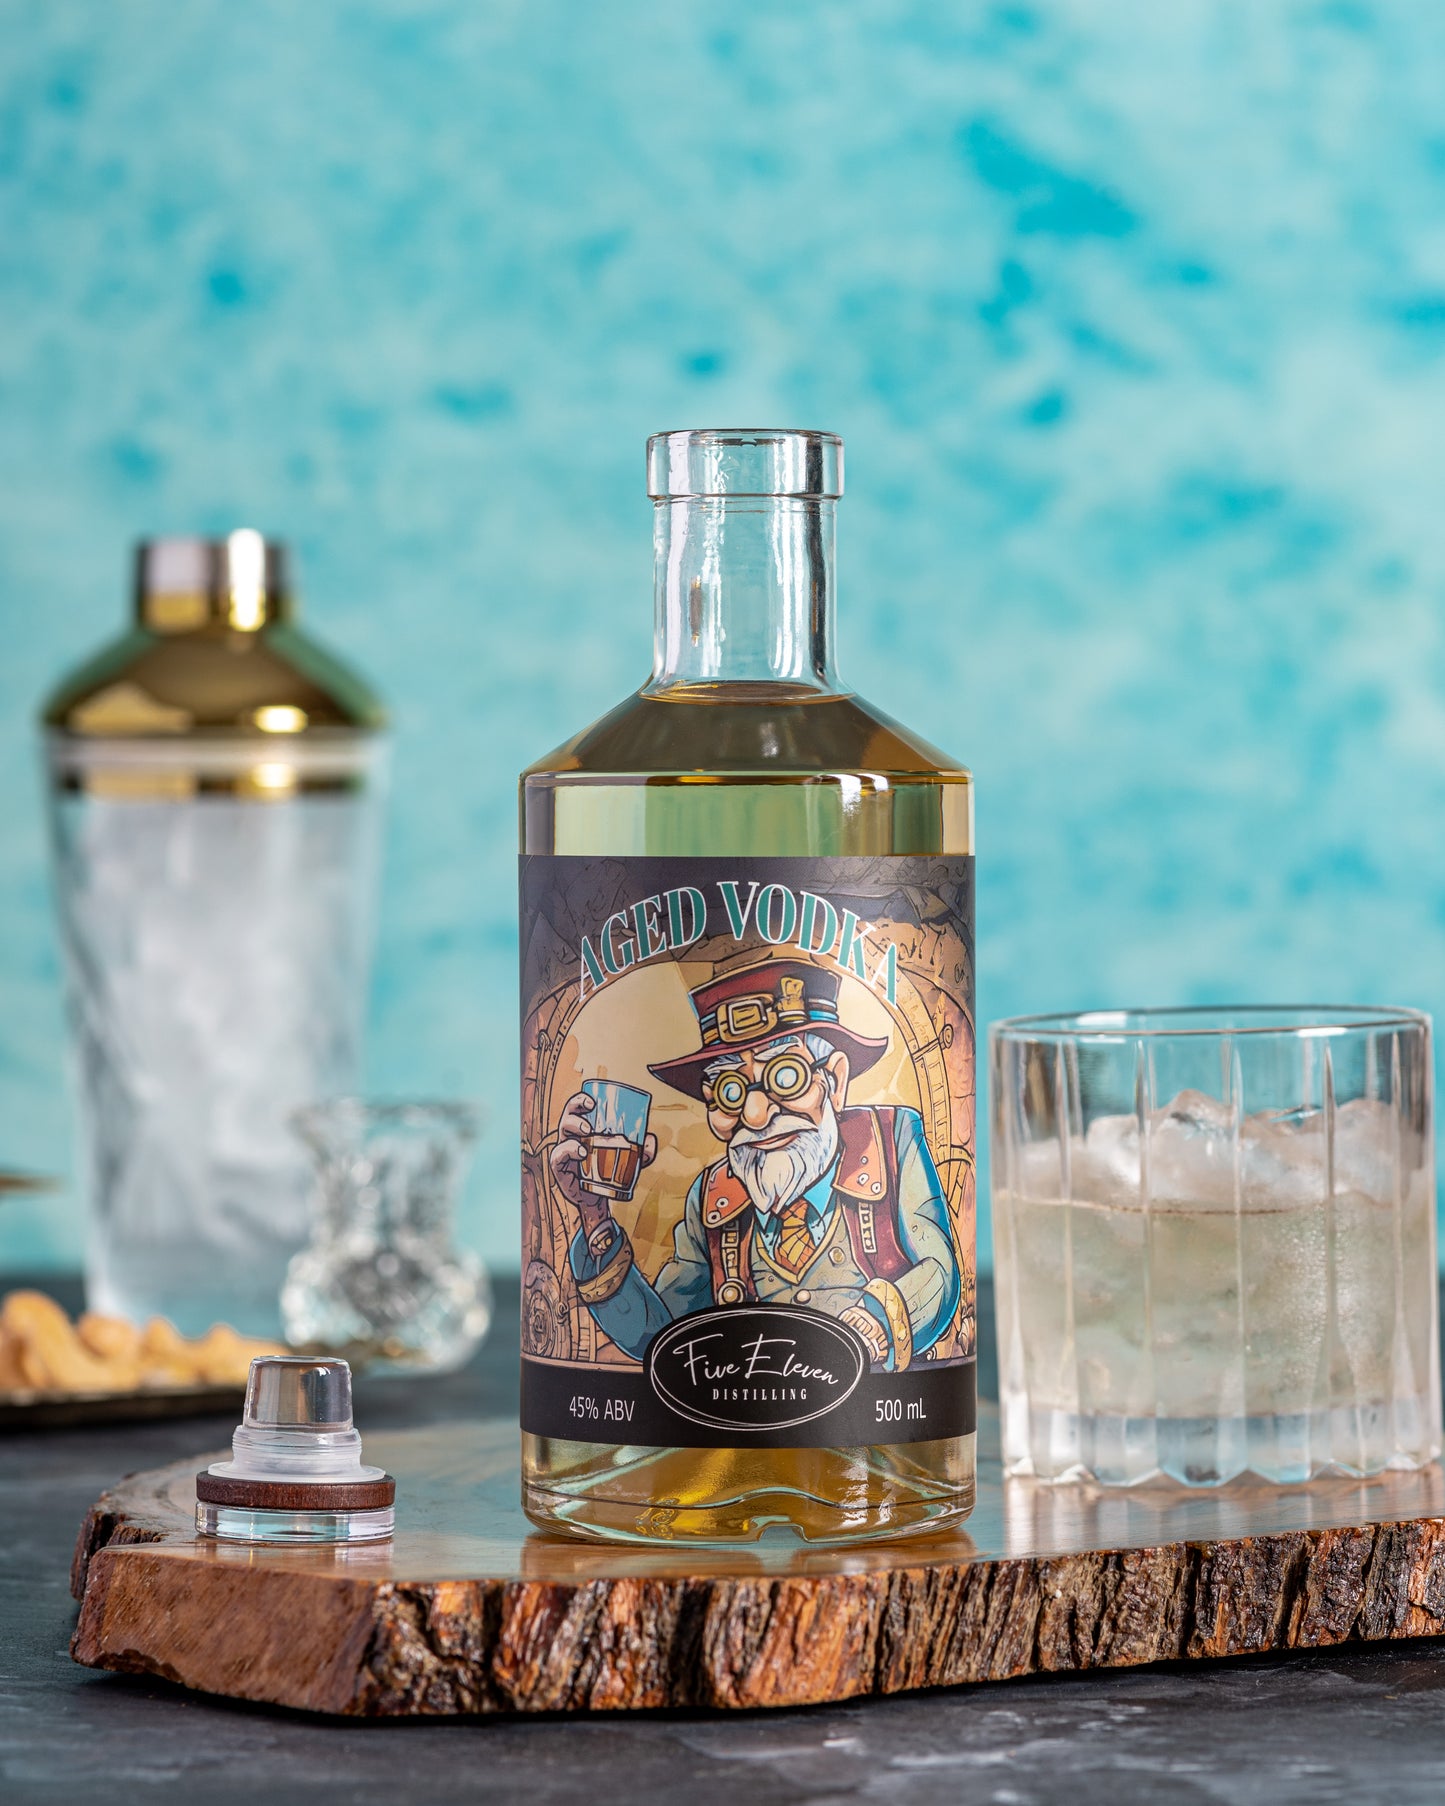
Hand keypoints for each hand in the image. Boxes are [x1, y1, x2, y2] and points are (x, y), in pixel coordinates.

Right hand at [549, 1091, 657, 1219]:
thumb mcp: (628, 1162)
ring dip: (574, 1125)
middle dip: (576, 1106)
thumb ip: (641, 1152)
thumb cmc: (608, 1173)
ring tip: (587, 1131)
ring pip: (563, 1130)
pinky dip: (568, 1150)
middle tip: (590, 1108)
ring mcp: (564, 1150)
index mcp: (584, 1129)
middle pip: (568, 1113)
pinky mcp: (559, 1166)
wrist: (597, 1198)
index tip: (593, 1100)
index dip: (582, 1100)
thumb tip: (650, 1140)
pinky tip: (582, 1153)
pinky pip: (558, 1154)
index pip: (579, 1109)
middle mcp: (571, 1136)